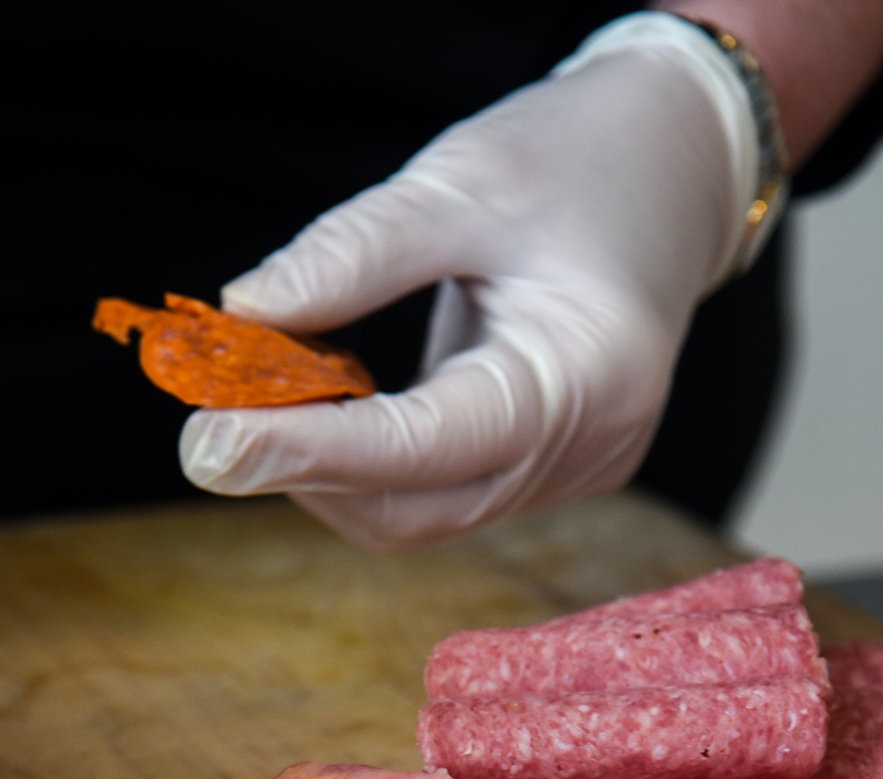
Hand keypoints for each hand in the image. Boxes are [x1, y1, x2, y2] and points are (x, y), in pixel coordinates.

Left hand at [179, 14, 760, 550]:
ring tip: (262, 398)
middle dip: (303, 472)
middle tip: (207, 421)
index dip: (310, 451)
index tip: (209, 440)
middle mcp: (589, 447)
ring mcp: (571, 470)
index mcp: (589, 376)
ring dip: (325, 472)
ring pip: (416, 514)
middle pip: (414, 509)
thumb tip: (243, 316)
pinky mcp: (544, 468)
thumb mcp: (462, 182)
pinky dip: (363, 462)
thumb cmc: (582, 161)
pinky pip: (434, 492)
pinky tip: (323, 405)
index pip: (428, 445)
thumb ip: (352, 255)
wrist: (675, 166)